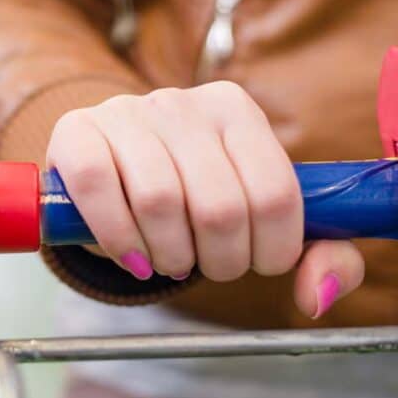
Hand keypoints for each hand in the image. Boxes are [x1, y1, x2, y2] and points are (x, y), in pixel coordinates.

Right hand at [46, 82, 364, 318]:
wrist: (110, 169)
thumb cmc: (190, 198)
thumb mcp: (259, 219)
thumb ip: (319, 254)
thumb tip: (316, 295)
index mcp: (235, 110)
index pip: (275, 193)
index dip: (270, 250)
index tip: (255, 263)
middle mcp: (181, 102)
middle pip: (220, 206)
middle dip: (220, 261)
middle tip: (206, 266)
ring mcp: (125, 112)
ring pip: (159, 201)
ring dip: (169, 256)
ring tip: (168, 261)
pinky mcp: (77, 131)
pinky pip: (98, 187)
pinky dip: (118, 238)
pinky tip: (131, 256)